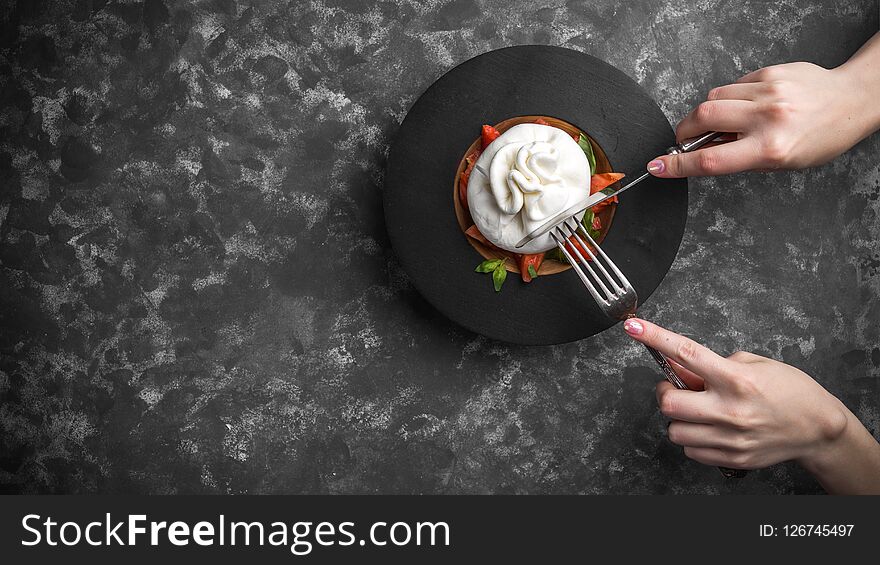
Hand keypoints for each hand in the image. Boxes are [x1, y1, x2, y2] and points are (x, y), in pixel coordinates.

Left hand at [623, 318, 879, 493]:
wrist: (818, 428)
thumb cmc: (790, 391)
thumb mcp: (754, 364)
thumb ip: (713, 364)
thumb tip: (679, 364)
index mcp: (736, 379)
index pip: (686, 353)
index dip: (656, 338)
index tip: (634, 328)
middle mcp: (730, 409)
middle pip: (668, 403)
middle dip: (667, 394)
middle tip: (679, 389)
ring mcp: (730, 437)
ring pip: (675, 431)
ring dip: (680, 419)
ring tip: (700, 411)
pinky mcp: (731, 457)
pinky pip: (690, 450)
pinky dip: (693, 439)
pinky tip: (710, 429)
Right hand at [647, 47, 879, 176]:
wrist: (852, 100)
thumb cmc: (821, 137)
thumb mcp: (780, 161)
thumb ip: (740, 157)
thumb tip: (705, 152)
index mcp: (770, 148)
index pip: (710, 160)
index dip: (677, 166)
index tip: (658, 167)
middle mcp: (768, 118)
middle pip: (702, 118)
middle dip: (685, 130)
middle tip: (687, 138)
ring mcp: (769, 91)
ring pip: (714, 99)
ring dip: (709, 113)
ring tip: (727, 122)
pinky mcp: (770, 72)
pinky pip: (734, 85)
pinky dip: (731, 98)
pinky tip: (747, 105)